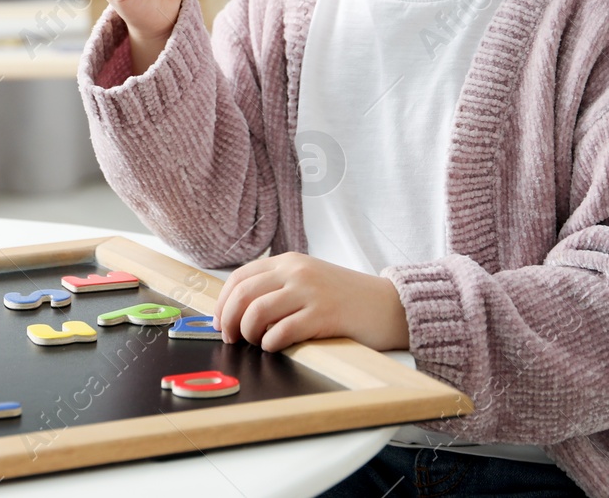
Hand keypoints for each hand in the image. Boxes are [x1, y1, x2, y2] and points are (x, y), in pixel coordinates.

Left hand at [213, 252, 409, 354]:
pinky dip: (271, 344)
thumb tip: (237, 310)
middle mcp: (297, 271)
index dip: (222, 303)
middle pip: (243, 295)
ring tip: (256, 343)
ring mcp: (311, 292)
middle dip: (229, 320)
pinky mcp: (324, 315)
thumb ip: (278, 287)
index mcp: (289, 260)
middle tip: (231, 338)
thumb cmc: (346, 298)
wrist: (389, 305)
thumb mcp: (309, 280)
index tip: (219, 323)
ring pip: (257, 313)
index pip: (240, 277)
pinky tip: (276, 347)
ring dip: (249, 334)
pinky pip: (282, 332)